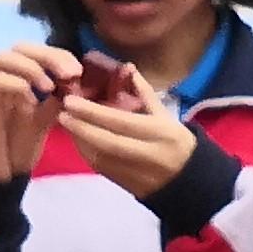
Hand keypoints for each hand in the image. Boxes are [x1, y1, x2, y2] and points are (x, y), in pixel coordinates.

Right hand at [0, 42, 73, 185]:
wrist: (1, 175)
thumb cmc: (22, 145)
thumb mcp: (49, 116)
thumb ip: (60, 96)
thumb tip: (75, 78)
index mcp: (19, 77)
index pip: (37, 49)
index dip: (59, 54)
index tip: (78, 71)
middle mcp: (3, 77)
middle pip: (20, 46)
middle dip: (48, 55)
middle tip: (69, 74)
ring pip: (2, 57)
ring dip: (31, 66)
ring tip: (50, 88)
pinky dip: (19, 85)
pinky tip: (33, 102)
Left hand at [62, 66, 202, 201]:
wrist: (190, 184)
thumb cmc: (178, 143)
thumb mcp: (166, 116)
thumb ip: (144, 93)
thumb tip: (127, 67)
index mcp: (158, 132)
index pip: (120, 122)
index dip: (93, 112)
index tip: (71, 101)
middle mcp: (145, 153)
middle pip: (105, 141)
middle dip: (80, 127)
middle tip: (62, 112)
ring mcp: (134, 171)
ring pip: (99, 157)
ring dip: (79, 140)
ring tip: (66, 122)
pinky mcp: (124, 184)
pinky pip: (100, 167)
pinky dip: (86, 152)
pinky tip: (78, 139)